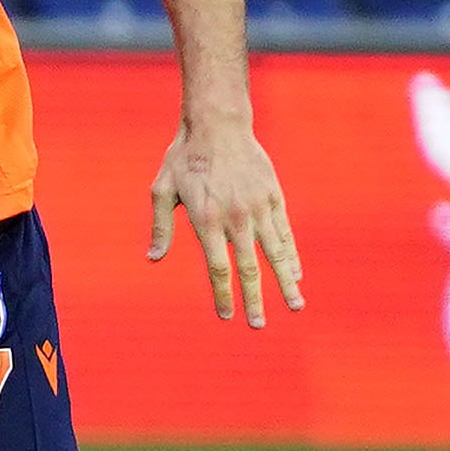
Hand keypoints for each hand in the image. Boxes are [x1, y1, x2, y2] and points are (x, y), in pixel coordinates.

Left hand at [147, 115, 302, 327]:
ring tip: (295, 306)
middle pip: (249, 268)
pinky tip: (296, 274)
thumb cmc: (183, 159)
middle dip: (255, 300)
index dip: (223, 294)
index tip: (227, 315)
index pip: (218, 268)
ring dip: (285, 283)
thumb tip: (153, 259)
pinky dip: (291, 255)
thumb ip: (160, 227)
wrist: (217, 125)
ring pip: (275, 253)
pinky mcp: (274, 197)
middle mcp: (235, 218)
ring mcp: (258, 208)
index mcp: (206, 221)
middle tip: (258, 325)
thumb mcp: (162, 191)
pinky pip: (285, 232)